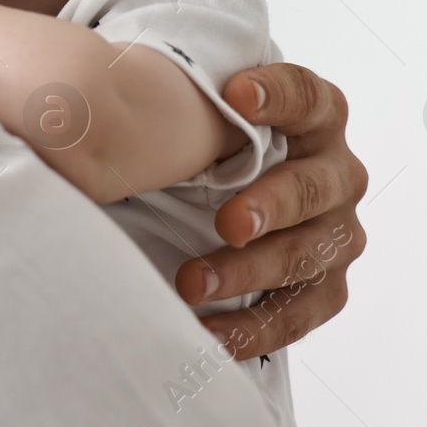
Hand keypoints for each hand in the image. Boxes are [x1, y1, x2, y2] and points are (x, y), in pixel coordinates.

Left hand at [173, 63, 367, 359]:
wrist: (220, 195)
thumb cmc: (205, 143)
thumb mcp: (197, 113)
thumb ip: (174, 99)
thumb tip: (90, 99)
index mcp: (314, 115)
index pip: (308, 96)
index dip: (279, 95)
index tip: (236, 95)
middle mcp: (335, 171)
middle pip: (314, 186)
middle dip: (272, 205)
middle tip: (228, 224)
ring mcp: (336, 230)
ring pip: (307, 255)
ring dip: (249, 272)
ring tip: (192, 282)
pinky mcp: (326, 283)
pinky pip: (300, 313)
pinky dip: (255, 326)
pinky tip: (208, 332)